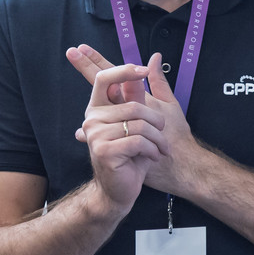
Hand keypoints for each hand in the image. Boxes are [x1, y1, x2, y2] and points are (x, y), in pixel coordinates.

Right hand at [68, 47, 203, 198]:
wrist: (121, 191)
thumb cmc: (132, 157)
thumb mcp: (138, 123)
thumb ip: (138, 95)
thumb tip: (149, 63)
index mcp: (97, 108)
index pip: (104, 79)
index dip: (123, 70)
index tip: (143, 69)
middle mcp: (92, 119)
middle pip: (135, 106)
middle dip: (156, 123)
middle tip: (161, 136)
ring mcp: (95, 135)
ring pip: (140, 125)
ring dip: (157, 140)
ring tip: (159, 150)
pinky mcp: (104, 151)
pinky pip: (139, 141)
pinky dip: (152, 151)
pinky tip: (152, 158)